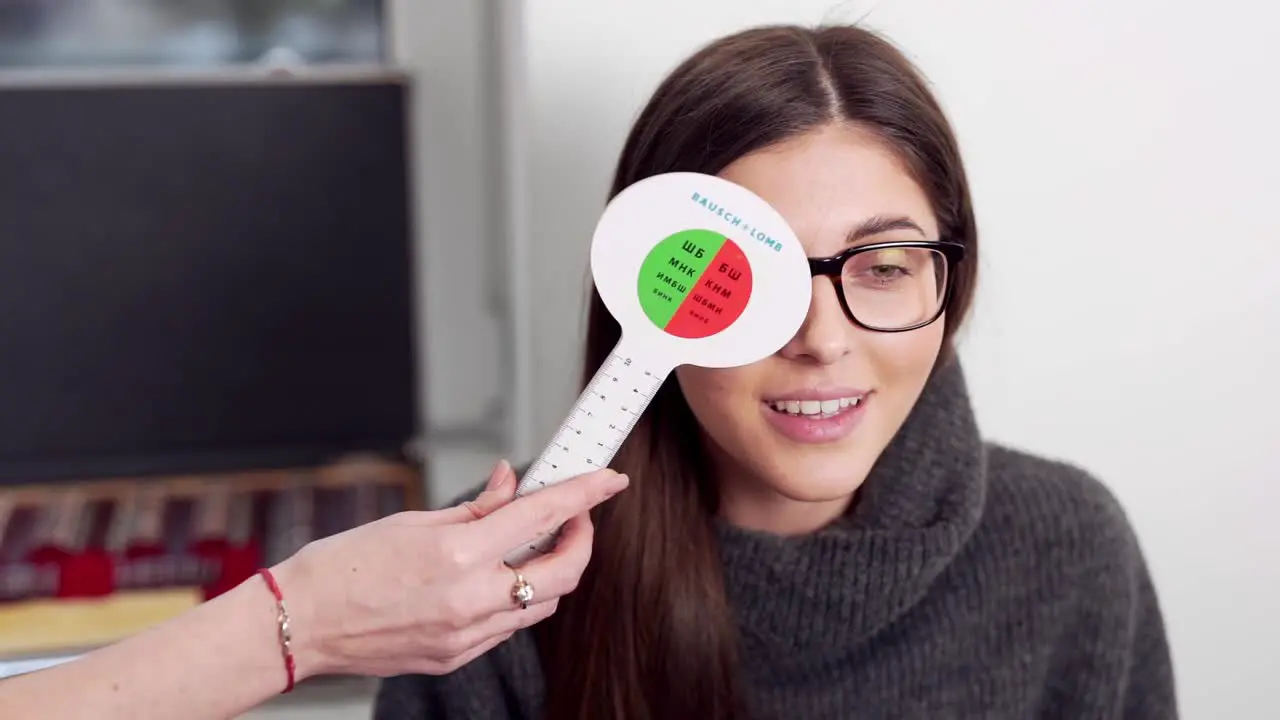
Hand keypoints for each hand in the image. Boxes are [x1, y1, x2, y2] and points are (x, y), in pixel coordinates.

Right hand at [270, 460, 628, 677]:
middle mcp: (469, 600)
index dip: (584, 494)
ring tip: (531, 545)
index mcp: (458, 555)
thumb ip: (474, 507)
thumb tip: (511, 484)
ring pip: (540, 605)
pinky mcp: (455, 658)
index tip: (607, 481)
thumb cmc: (342, 567)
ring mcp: (465, 636)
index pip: (542, 517)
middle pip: (563, 573)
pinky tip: (496, 579)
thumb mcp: (412, 521)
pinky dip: (515, 599)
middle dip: (581, 541)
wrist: (300, 624)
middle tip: (574, 517)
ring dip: (549, 572)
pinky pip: (508, 628)